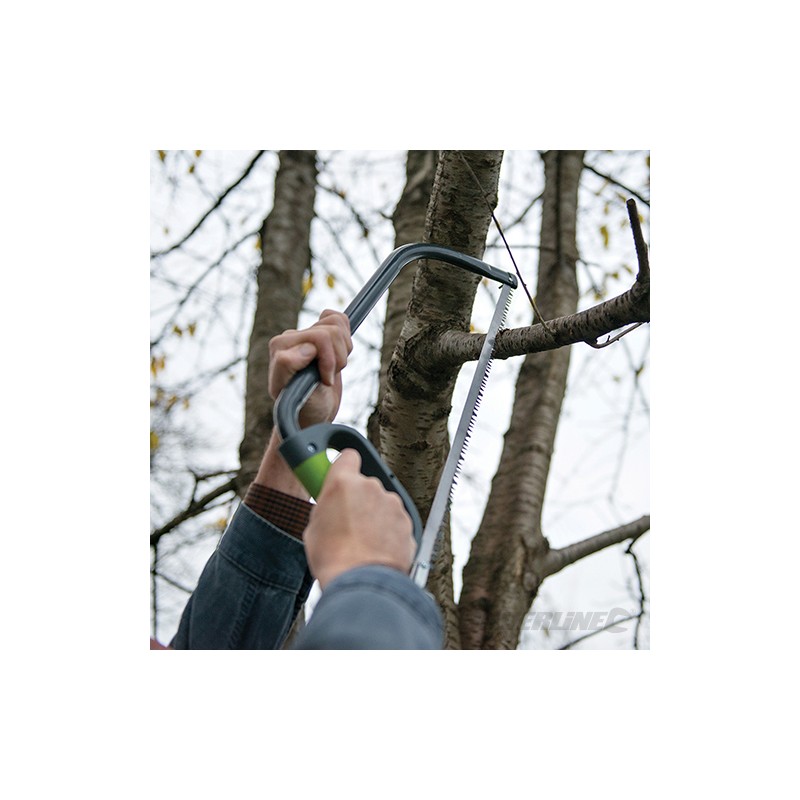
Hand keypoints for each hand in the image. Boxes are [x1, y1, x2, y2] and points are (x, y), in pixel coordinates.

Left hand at [268, 310, 352, 426]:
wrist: (312, 414)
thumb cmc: (302, 408)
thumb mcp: (292, 395)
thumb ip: (288, 367)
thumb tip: (306, 347)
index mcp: (281, 347)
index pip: (319, 337)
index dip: (330, 361)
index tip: (326, 381)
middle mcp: (291, 337)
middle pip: (331, 330)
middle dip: (337, 357)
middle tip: (329, 377)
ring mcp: (306, 334)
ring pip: (337, 322)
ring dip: (343, 351)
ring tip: (332, 370)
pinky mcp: (319, 333)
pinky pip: (338, 318)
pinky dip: (345, 338)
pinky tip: (336, 356)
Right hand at [304, 449, 415, 588]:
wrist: (362, 581)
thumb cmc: (334, 557)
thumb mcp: (314, 527)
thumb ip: (327, 506)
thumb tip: (333, 507)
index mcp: (343, 483)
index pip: (348, 456)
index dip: (345, 465)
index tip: (342, 473)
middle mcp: (371, 487)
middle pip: (365, 485)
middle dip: (358, 499)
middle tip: (347, 521)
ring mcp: (392, 504)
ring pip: (382, 504)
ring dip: (375, 516)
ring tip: (362, 541)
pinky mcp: (407, 522)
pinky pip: (395, 521)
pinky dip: (389, 531)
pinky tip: (376, 548)